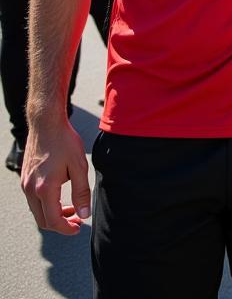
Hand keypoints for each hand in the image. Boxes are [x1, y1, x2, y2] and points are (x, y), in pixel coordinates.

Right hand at [22, 118, 90, 233]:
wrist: (46, 124)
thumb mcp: (79, 166)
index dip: (66, 229)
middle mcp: (31, 189)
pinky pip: (34, 199)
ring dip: (53, 214)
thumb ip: (82, 192)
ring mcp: (25, 184)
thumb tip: (84, 214)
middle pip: (43, 219)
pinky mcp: (25, 178)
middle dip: (60, 224)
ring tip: (71, 208)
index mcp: (45, 188)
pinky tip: (60, 195)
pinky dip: (46, 204)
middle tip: (77, 220)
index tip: (78, 228)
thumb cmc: (64, 142)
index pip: (53, 220)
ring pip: (37, 210)